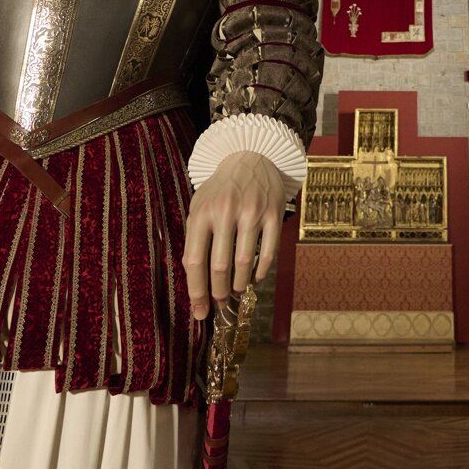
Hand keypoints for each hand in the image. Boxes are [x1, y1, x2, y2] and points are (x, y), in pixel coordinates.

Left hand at [183, 150, 289, 321]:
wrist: (251, 156)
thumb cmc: (220, 189)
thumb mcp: (199, 206)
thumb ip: (195, 239)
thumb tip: (194, 280)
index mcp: (202, 212)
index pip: (195, 261)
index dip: (196, 292)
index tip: (199, 312)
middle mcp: (226, 212)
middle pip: (220, 267)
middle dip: (219, 293)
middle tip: (220, 303)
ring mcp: (252, 213)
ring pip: (244, 264)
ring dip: (239, 285)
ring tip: (235, 290)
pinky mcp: (274, 214)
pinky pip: (268, 255)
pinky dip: (260, 273)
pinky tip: (254, 277)